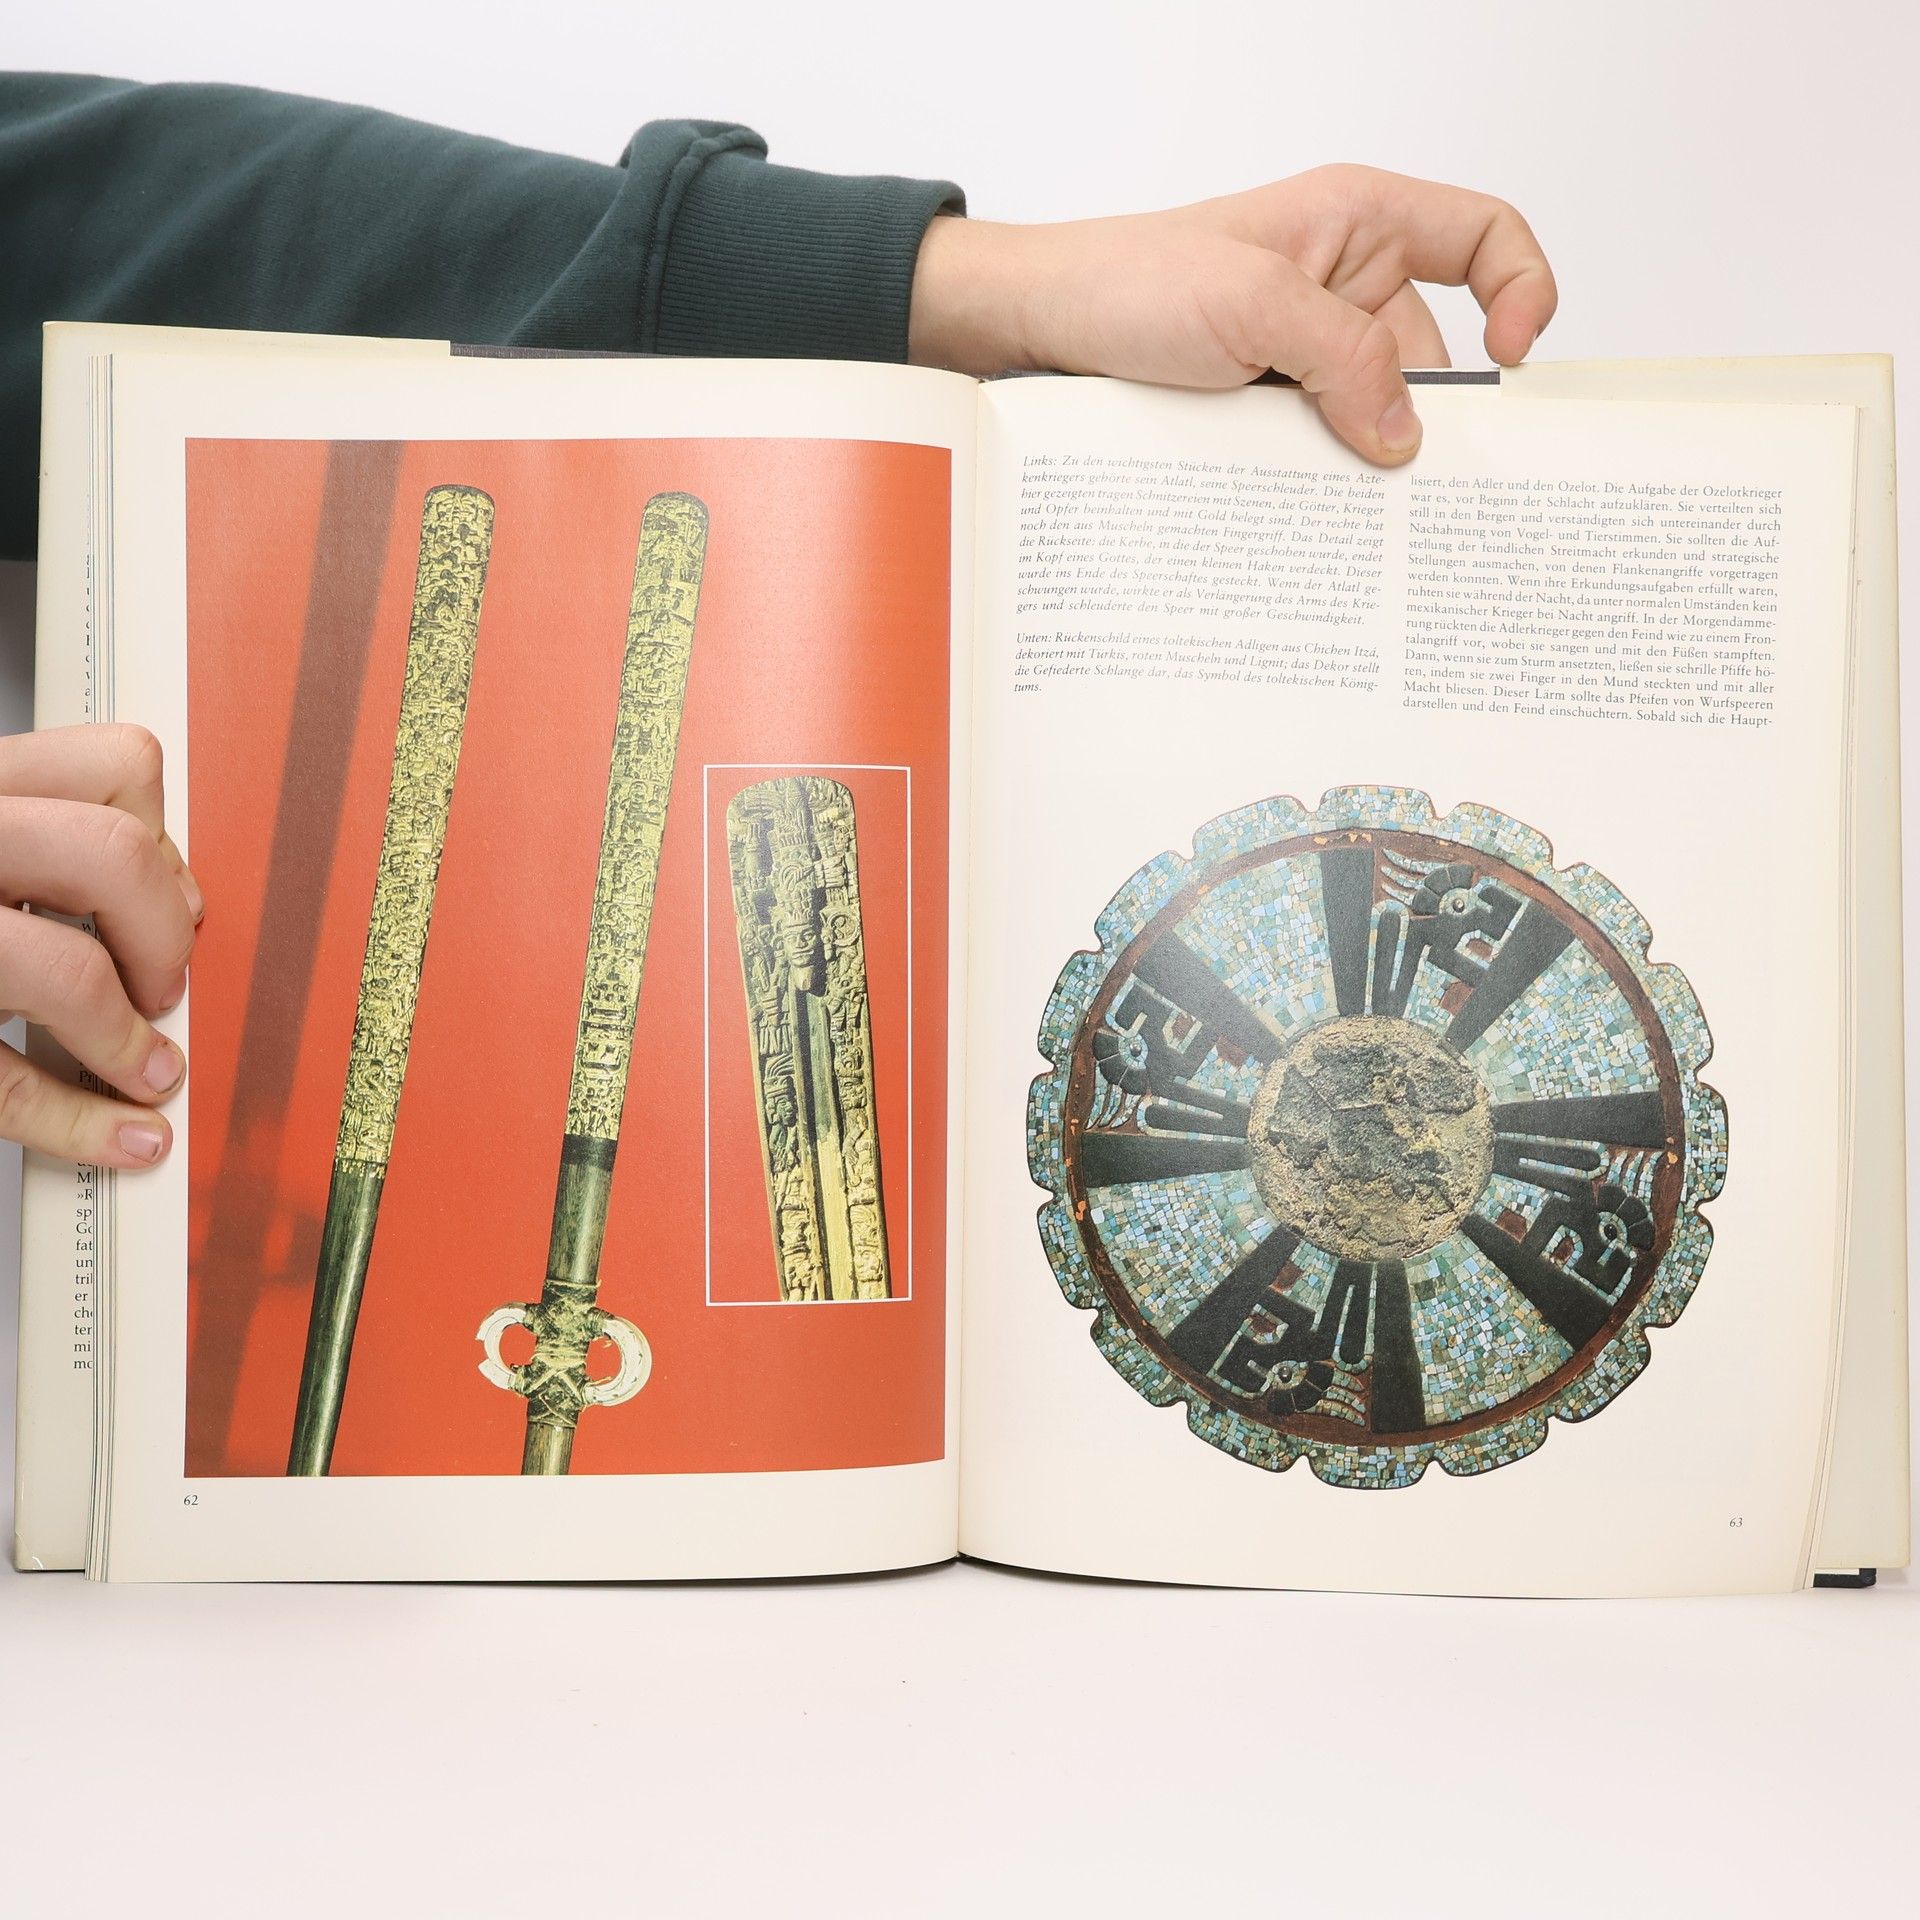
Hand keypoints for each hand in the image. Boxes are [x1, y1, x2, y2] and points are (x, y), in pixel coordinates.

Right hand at [0, 725, 202, 1166]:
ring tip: (142, 1069)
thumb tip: (174, 899)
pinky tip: (121, 1134)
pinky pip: (2, 1083)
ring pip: (64, 971)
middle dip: (164, 939)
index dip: (164, 845)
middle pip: (112, 856)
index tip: (166, 903)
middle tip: (158, 988)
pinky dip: (82, 1123)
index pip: (115, 768)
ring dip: (125, 1041)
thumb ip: (41, 844)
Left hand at [908, 164, 1556, 463]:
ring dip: (1367, 461)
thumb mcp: (1249, 305)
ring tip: (1360, 508)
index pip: (1484, 237)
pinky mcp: (1269, 410)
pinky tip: (1315, 515)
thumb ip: (1342, 359)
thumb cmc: (1125, 282)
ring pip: (1375, 418)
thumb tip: (1405, 435)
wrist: (1034, 332)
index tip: (1512, 360)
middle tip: (1432, 483)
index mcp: (1358, 222)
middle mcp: (1343, 286)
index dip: (1522, 289)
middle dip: (1432, 414)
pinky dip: (1323, 481)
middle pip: (1435, 356)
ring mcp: (1305, 355)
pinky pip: (1322, 450)